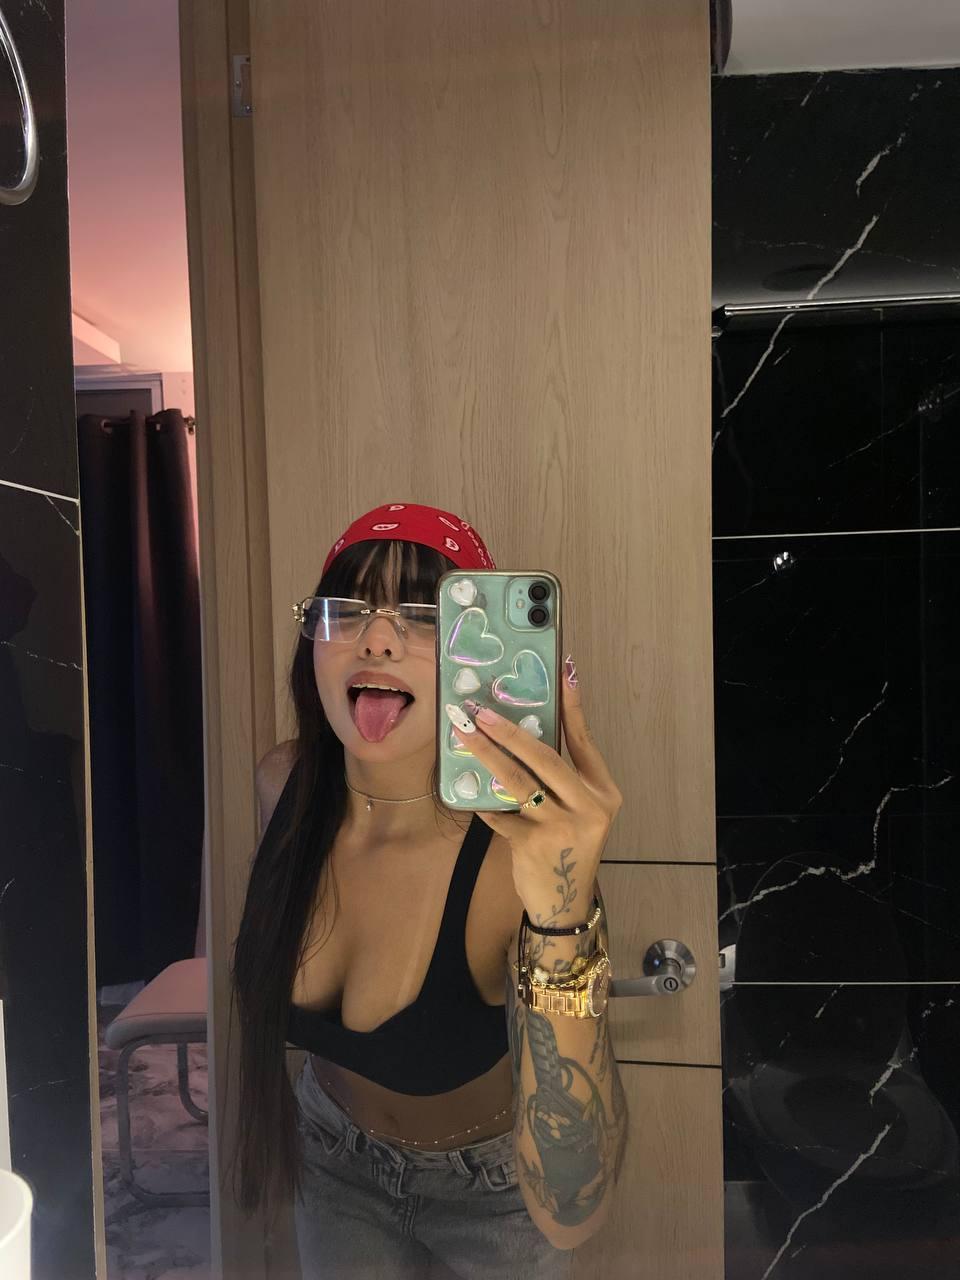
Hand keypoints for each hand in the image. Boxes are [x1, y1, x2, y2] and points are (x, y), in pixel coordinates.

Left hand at [447, 656, 622, 926]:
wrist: (564, 902)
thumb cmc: (568, 846)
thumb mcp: (578, 810)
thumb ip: (560, 778)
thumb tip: (523, 731)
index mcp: (603, 792)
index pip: (584, 741)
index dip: (572, 706)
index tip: (563, 671)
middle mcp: (588, 807)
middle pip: (545, 758)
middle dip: (510, 731)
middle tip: (482, 711)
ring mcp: (561, 827)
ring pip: (517, 781)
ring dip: (486, 755)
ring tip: (465, 734)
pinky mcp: (532, 845)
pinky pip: (499, 813)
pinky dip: (481, 800)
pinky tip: (467, 788)